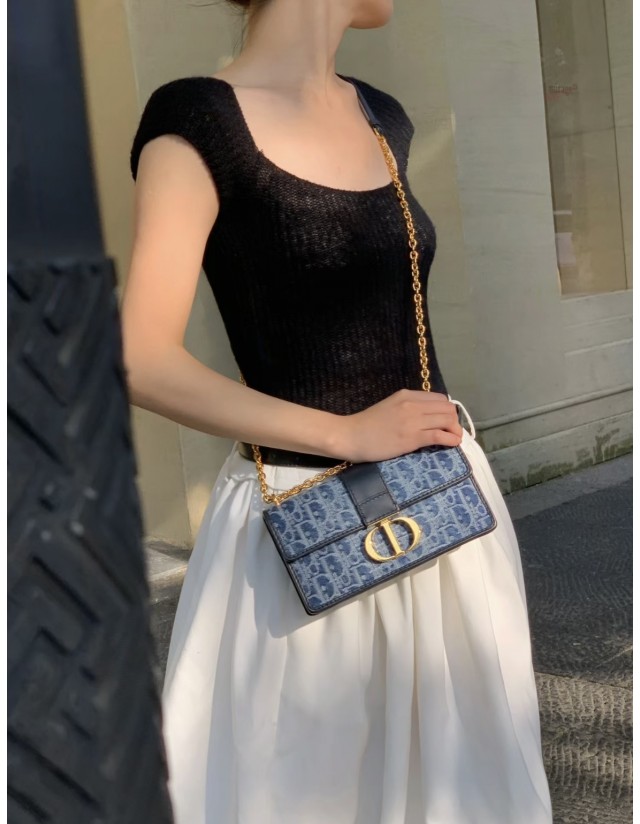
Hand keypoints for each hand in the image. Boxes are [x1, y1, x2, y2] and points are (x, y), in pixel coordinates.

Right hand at [335, 389, 463, 462]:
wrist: (351, 436)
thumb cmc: (367, 424)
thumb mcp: (390, 407)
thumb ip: (408, 408)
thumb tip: (426, 417)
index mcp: (407, 395)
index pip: (439, 398)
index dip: (446, 410)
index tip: (445, 421)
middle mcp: (412, 404)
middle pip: (447, 408)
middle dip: (454, 420)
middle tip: (452, 432)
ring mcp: (413, 420)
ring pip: (447, 420)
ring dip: (455, 430)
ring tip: (454, 439)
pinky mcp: (412, 437)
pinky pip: (440, 435)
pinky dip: (451, 439)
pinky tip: (453, 444)